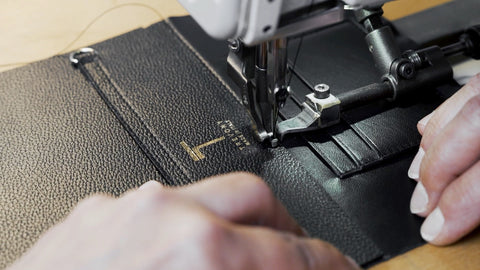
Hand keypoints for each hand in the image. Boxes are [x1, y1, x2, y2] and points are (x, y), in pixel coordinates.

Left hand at [7, 173, 359, 269]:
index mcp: (199, 255)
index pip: (294, 253)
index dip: (329, 264)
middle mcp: (163, 215)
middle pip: (257, 198)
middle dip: (284, 229)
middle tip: (292, 256)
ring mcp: (124, 208)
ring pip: (203, 197)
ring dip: (228, 226)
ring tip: (230, 259)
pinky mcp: (94, 214)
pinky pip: (154, 208)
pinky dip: (177, 229)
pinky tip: (169, 260)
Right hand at [408, 73, 479, 244]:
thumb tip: (466, 214)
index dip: (454, 208)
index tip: (436, 228)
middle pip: (459, 139)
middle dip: (433, 177)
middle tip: (420, 205)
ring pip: (454, 112)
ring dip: (429, 148)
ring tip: (418, 177)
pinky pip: (460, 91)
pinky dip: (437, 117)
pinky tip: (427, 132)